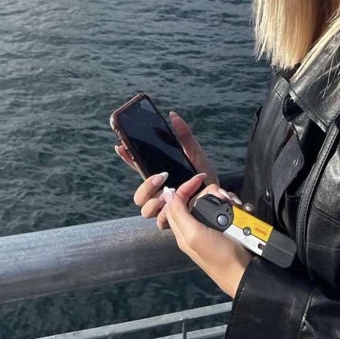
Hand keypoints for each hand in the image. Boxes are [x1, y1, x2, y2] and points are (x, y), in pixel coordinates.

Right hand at [114, 110, 218, 228]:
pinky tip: (174, 206)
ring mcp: (163, 209)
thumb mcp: (195, 154)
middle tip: (162, 176)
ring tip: (170, 193)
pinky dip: (165, 213)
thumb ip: (185, 136)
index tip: (120, 146)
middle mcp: (158, 194)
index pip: (138, 168)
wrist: (219, 200)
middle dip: (146, 186)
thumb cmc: (206, 177)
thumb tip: (173, 115)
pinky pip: (159, 221)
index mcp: (160, 176)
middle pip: (138, 195)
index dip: (127, 158)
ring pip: (145, 209)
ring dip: (155, 200)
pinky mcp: (171, 222)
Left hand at [163, 181, 250, 298]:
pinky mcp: (229, 227)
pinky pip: (231, 208)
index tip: (200, 179)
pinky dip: (238, 207)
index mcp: (184, 229)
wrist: (246, 272)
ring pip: (217, 201)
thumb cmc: (218, 257)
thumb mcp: (194, 235)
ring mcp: (214, 226)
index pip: (177, 200)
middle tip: (225, 199)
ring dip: (228, 199)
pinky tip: (243, 210)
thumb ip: (179, 213)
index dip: (186, 187)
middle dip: (214, 193)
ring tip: (236, 206)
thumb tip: (167, 192)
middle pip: (200, 198)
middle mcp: (198, 225)